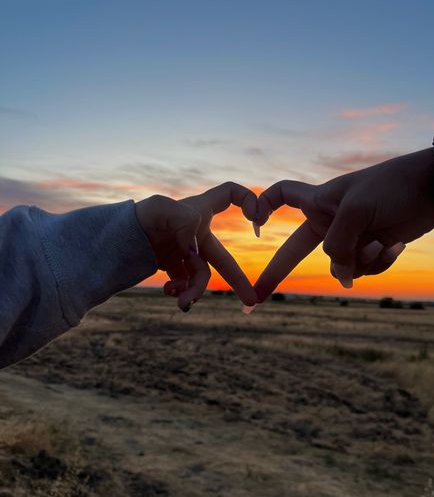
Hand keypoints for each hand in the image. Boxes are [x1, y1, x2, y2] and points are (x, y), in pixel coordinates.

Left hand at [135, 182, 257, 309]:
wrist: (114, 238)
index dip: (249, 200)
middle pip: (223, 257)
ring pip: (200, 277)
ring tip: (182, 303)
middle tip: (252, 300)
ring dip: (194, 292)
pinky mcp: (173, 267)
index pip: (231, 194)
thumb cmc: (138, 215)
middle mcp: (195, 232)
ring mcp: (185, 251)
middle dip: (238, 280)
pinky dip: (180, 291)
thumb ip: (185, 223)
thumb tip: (194, 251)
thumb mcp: (160, 209)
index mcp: (199, 211)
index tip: (256, 219)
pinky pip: (185, 284)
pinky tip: (169, 292)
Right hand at [253, 148, 433, 301]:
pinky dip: (379, 262)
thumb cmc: (391, 187)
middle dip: (277, 272)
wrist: (433, 189)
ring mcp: (351, 236)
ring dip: (359, 260)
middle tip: (256, 297)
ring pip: (339, 266)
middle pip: (296, 250)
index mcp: (320, 202)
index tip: (254, 221)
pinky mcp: (372, 248)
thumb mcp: (354, 211)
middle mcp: (331, 220)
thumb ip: (338, 245)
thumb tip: (341, 276)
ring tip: (378, 243)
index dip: (264, 204)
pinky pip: (364, 268)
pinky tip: (396, 246)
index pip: (283, 195)